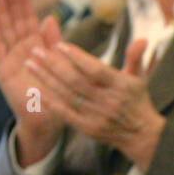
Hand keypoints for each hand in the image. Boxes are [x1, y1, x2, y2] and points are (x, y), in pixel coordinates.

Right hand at [0, 0, 65, 163]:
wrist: (46, 120)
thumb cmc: (56, 93)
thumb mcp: (58, 63)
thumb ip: (53, 42)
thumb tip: (51, 18)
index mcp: (36, 46)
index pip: (27, 19)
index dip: (23, 1)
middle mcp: (20, 49)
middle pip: (13, 20)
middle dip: (9, 1)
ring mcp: (9, 58)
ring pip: (3, 29)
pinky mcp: (1, 69)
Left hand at [25, 35, 165, 170]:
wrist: (140, 135)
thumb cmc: (136, 100)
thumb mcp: (139, 77)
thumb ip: (135, 56)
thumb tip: (143, 39)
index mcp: (120, 86)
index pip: (95, 70)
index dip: (77, 58)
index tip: (59, 45)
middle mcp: (108, 102)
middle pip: (76, 81)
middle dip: (54, 65)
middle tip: (35, 50)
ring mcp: (96, 117)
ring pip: (67, 95)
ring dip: (46, 79)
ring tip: (30, 64)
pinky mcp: (87, 128)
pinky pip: (65, 113)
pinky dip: (50, 101)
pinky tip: (36, 89)